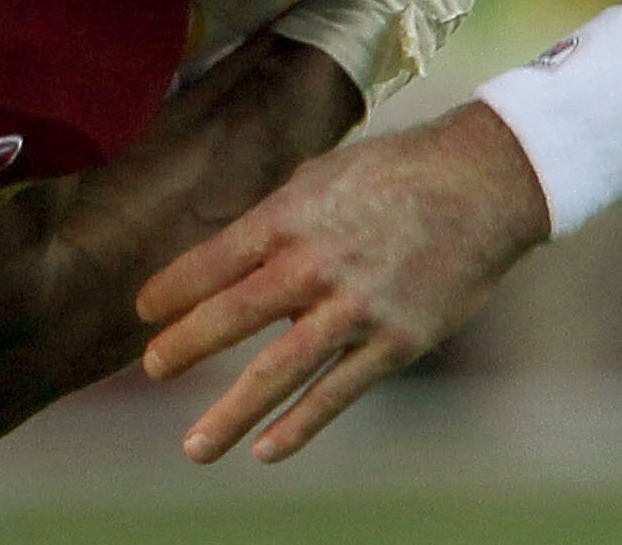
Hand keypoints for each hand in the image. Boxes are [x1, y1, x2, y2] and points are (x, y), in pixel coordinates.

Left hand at [134, 103, 547, 463]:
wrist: (479, 185)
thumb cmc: (393, 172)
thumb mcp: (321, 174)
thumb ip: (277, 218)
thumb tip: (235, 255)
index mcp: (289, 216)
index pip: (213, 259)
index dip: (173, 289)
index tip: (142, 311)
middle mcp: (314, 265)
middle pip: (234, 314)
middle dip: (185, 345)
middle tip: (151, 368)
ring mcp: (355, 308)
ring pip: (280, 370)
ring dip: (232, 412)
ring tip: (194, 446)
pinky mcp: (395, 342)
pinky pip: (338, 393)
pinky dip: (300, 425)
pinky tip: (267, 449)